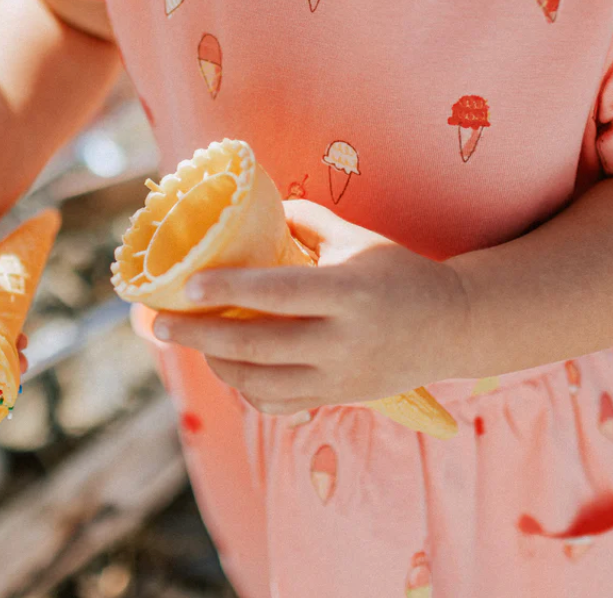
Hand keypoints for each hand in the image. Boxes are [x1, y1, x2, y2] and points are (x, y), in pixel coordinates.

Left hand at [152, 200, 473, 414]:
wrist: (450, 326)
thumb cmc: (400, 273)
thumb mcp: (359, 237)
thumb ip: (307, 222)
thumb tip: (257, 209)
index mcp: (349, 293)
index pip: (279, 294)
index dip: (229, 290)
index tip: (188, 285)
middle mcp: (343, 341)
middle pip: (257, 346)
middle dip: (201, 335)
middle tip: (161, 324)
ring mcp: (340, 377)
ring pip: (261, 382)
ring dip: (216, 363)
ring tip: (192, 341)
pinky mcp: (339, 397)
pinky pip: (279, 404)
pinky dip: (246, 389)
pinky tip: (230, 367)